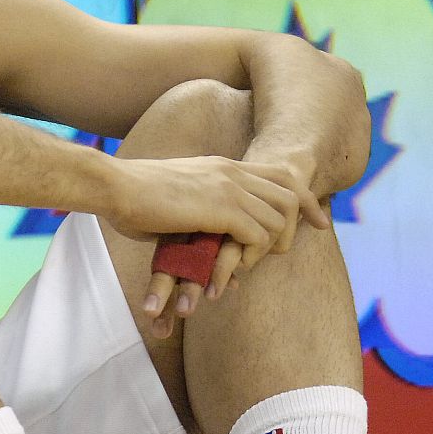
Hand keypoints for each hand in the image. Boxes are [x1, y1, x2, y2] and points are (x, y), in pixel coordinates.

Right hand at [107, 156, 328, 337]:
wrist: (114, 186)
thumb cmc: (133, 198)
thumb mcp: (179, 205)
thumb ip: (206, 223)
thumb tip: (222, 255)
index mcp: (225, 165)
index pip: (284, 173)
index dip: (306, 199)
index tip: (318, 221)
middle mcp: (233, 171)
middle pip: (292, 194)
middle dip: (295, 227)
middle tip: (279, 254)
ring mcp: (229, 188)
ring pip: (278, 218)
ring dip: (266, 248)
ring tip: (244, 266)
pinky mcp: (220, 208)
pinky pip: (258, 235)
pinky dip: (250, 257)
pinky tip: (229, 268)